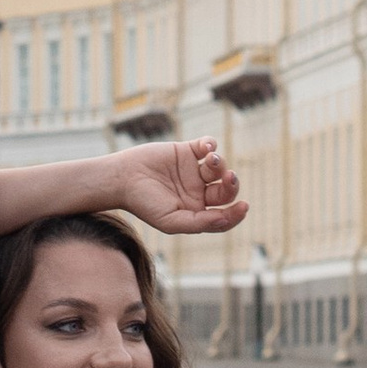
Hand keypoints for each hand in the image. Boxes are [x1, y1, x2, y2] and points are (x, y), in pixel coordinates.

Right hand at [111, 138, 246, 237]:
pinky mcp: (186, 151)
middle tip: (230, 177)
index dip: (236, 213)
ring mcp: (193, 170)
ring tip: (210, 160)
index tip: (244, 207)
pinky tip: (206, 148)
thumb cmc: (144, 203)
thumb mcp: (171, 221)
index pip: (223, 214)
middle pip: (225, 189)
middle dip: (231, 184)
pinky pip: (207, 145)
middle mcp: (198, 191)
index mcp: (196, 210)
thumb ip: (199, 223)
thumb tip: (223, 219)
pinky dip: (211, 144)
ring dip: (220, 163)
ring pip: (218, 167)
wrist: (122, 178)